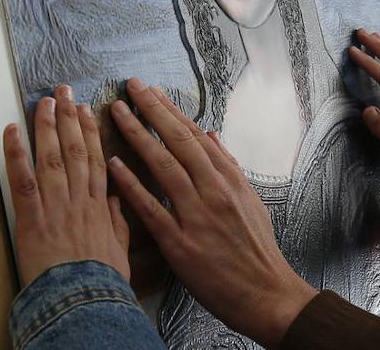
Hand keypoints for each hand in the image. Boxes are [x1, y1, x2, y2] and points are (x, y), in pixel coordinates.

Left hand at [3, 85, 130, 285]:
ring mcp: (56, 206)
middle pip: (75, 150)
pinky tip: (12, 131)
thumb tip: (115, 198)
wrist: (83, 300)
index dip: (91, 132)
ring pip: (52, 157)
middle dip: (69, 118)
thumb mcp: (120, 251)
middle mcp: (79, 199)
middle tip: (64, 91)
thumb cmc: (101, 281)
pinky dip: (17, 153)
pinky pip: (23, 179)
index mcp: (100, 206)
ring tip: (44, 100)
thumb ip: (117, 221)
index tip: (87, 110)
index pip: (96, 159)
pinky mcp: (32, 217)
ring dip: (47, 126)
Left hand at [106, 78, 317, 347]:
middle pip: (179, 141)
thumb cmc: (257, 249)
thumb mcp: (251, 201)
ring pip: (163, 166)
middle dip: (153, 110)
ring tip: (117, 112)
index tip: (153, 91)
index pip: (197, 136)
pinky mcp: (180, 243)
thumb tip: (212, 135)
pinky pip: (151, 208)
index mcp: (231, 180)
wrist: (266, 292)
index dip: (172, 111)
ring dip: (138, 135)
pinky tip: (113, 163)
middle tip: (131, 86)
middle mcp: (214, 191)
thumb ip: (230, 167)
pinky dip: (131, 183)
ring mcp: (197, 215)